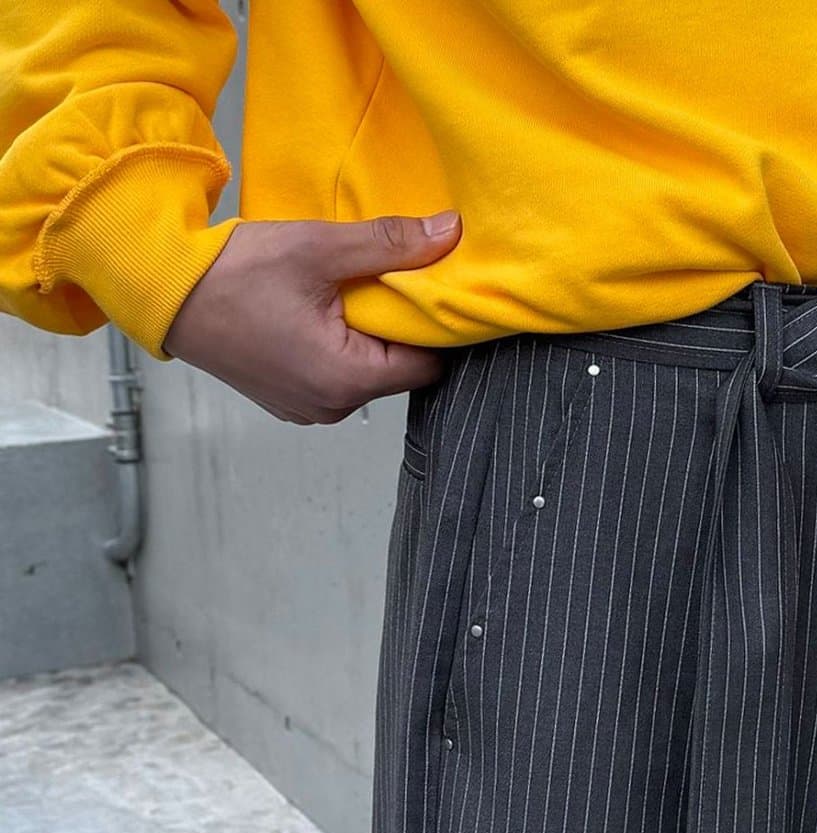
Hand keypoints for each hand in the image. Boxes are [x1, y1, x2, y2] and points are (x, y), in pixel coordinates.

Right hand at [161, 211, 463, 423]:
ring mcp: (307, 409)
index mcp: (347, 381)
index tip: (419, 287)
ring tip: (338, 294)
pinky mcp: (287, 400)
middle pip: (397, 371)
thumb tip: (450, 233)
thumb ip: (390, 244)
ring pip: (364, 374)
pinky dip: (333, 347)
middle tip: (374, 281)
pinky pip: (332, 377)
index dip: (430, 325)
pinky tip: (312, 312)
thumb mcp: (319, 248)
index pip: (427, 364)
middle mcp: (331, 408)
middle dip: (393, 327)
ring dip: (362, 336)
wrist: (159, 289)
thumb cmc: (231, 273)